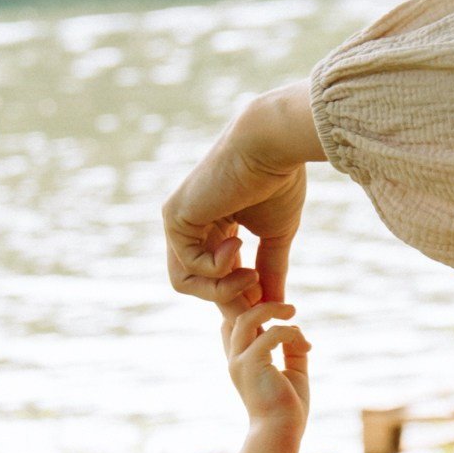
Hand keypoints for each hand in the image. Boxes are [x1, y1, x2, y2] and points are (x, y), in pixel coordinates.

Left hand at [162, 81, 321, 308]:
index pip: (216, 278)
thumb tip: (277, 304)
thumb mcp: (276, 236)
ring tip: (251, 275)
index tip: (272, 308)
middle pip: (196, 286)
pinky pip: (188, 266)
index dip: (241, 299)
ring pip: (185, 283)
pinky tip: (237, 242)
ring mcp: (178, 221)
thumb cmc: (280, 181)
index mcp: (213, 227)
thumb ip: (271, 269)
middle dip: (229, 302)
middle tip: (260, 306)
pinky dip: (216, 267)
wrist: (273, 145)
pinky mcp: (173, 218)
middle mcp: (190, 225)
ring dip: (222, 291)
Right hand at [222, 300, 310, 446]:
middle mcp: (236, 358)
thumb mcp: (293, 372)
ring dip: (273, 309)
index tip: (275, 309)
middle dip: (261, 303)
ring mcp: (240, 361)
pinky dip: (290, 333)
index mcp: (242, 361)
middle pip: (236, 314)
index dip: (248, 308)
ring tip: (293, 312)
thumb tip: (296, 329)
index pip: (233, 324)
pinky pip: (271, 333)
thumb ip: (292, 349)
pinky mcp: (251, 364)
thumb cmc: (288, 409)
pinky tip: (304, 346)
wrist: (281, 433)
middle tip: (290, 308)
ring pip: (249, 317)